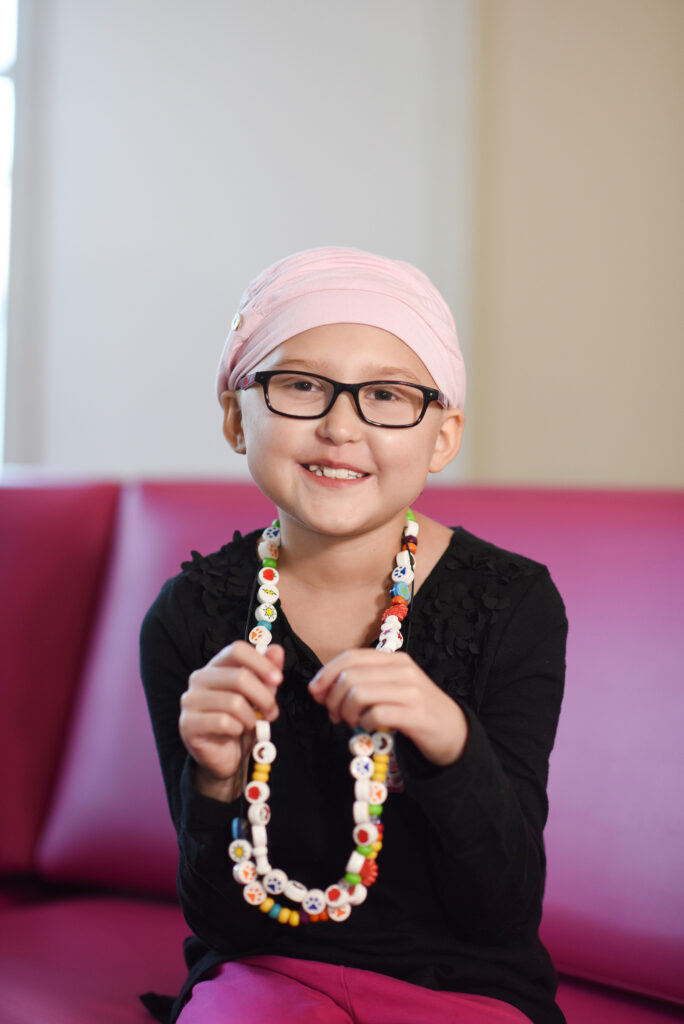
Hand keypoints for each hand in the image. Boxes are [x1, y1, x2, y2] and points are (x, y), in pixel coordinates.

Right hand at [179, 641, 283, 800]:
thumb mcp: (259, 696)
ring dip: (251, 717)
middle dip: (264, 697)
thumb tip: (276, 650)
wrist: (225, 755)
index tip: (278, 679)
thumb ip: (267, 673)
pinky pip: (223, 722)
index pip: (237, 650)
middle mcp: (199, 678)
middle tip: (272, 712)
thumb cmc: (241, 720)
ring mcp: (190, 700)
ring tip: (252, 724)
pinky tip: (236, 731)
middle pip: (239, 676)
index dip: (261, 663)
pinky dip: (238, 729)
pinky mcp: (188, 724)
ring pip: (234, 702)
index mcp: (216, 666)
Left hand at [308, 650, 467, 766]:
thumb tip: (321, 689)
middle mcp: (403, 670)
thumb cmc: (414, 710)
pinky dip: (363, 722)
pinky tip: (367, 727)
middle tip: (333, 714)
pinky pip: (376, 714)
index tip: (315, 692)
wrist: (453, 731)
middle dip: (333, 697)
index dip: (326, 673)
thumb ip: (363, 682)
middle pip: (351, 675)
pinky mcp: (415, 714)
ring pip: (359, 693)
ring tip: (349, 721)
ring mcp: (411, 691)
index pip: (351, 656)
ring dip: (346, 711)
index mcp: (394, 659)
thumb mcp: (391, 688)